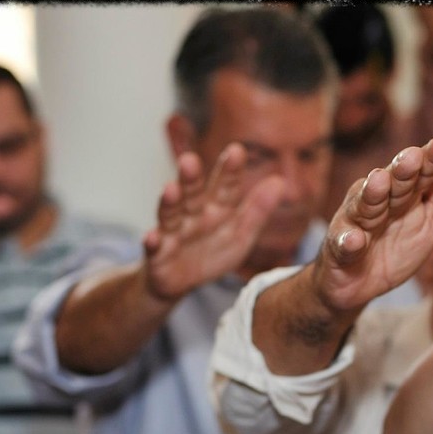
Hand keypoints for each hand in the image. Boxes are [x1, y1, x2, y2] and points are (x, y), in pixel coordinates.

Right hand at [140, 143, 284, 302]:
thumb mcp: (240, 234)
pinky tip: (152, 237)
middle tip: (190, 160)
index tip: (237, 151)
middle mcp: (192, 216)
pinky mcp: (157, 255)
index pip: (225, 187)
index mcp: (215, 209)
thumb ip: (258, 210)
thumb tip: (280, 181)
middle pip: (193, 194)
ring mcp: (172, 234)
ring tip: (170, 189)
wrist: (177, 282)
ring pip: (170, 215)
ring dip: (170, 202)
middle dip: (191, 178)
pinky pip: (154, 248)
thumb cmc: (210, 253)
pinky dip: (152, 242)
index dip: (230, 171)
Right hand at [309, 131, 432, 313]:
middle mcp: (378, 199)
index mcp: (403, 192)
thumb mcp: (429, 218)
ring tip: (380, 182)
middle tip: (414, 156)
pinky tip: (354, 240)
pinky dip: (348, 242)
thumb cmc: (394, 245)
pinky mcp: (340, 248)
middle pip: (393, 183)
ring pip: (365, 205)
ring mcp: (356, 222)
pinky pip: (344, 244)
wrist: (356, 282)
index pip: (421, 172)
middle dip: (403, 169)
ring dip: (372, 194)